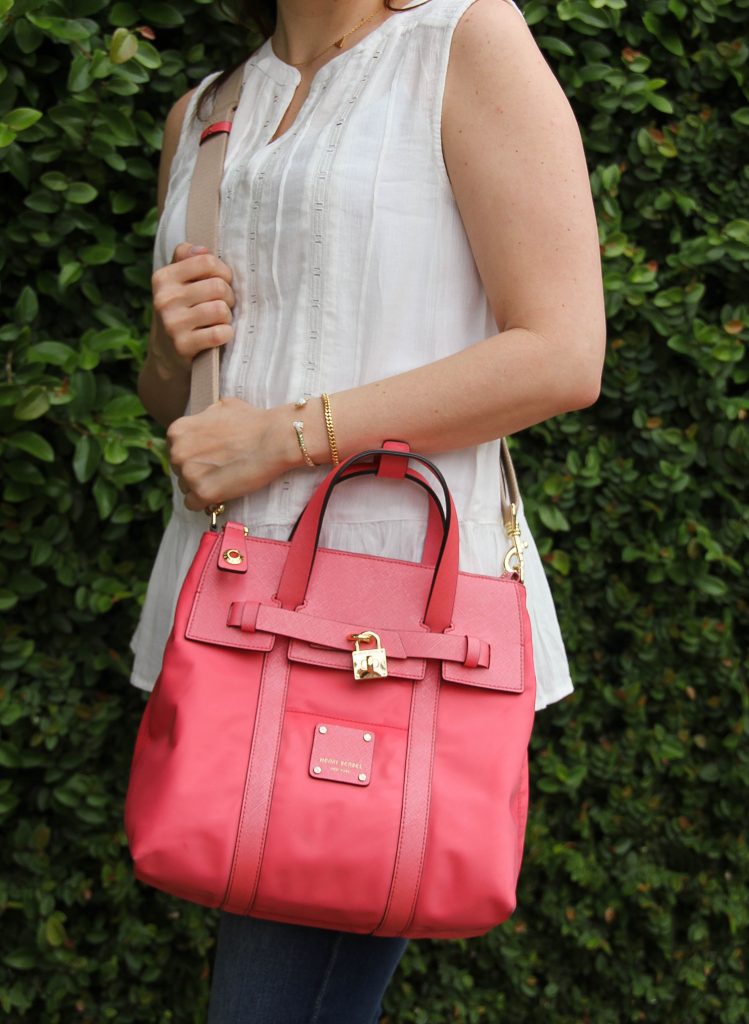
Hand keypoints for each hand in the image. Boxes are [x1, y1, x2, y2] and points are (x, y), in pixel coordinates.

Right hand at [150, 242, 235, 374]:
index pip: (207, 261)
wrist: (166, 358)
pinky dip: (226, 335)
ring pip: (221, 309)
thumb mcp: (175, 285)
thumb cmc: (179, 314)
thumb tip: (202, 248)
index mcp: (163, 278)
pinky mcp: (183, 345)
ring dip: (227, 317)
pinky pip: (219, 333)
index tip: (222, 283)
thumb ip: (186, 260)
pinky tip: (219, 337)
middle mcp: (164, 298)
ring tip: (219, 321)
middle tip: (223, 306)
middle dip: (228, 297)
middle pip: (218, 286)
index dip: (223, 272)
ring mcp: (172, 323)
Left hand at [167, 399, 301, 509]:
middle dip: (198, 470)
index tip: (212, 456)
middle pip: (179, 470)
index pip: (176, 450)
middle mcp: (177, 452)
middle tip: (222, 467)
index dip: (195, 454)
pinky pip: (193, 504)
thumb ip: (203, 418)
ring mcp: (188, 474)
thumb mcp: (221, 407)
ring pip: (186, 488)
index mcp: (178, 431)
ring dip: (202, 486)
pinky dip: (207, 501)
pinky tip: (221, 492)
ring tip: (225, 478)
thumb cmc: (253, 421)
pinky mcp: (202, 493)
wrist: (274, 439)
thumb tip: (203, 424)